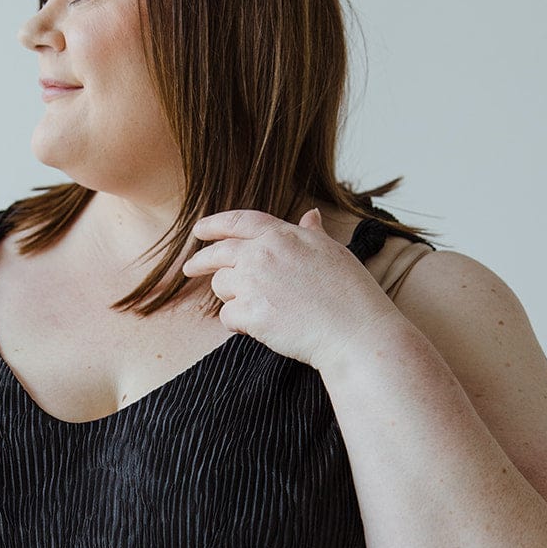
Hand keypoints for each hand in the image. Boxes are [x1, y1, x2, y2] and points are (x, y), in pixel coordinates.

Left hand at [182, 206, 394, 369]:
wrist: (355, 331)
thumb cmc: (351, 293)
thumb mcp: (333, 252)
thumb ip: (312, 234)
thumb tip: (310, 215)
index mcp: (283, 235)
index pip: (239, 221)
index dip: (215, 224)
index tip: (200, 229)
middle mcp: (263, 254)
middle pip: (219, 253)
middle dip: (200, 260)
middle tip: (191, 267)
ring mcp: (254, 284)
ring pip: (221, 286)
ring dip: (230, 296)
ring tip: (255, 307)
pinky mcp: (251, 314)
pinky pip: (228, 317)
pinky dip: (237, 323)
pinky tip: (256, 327)